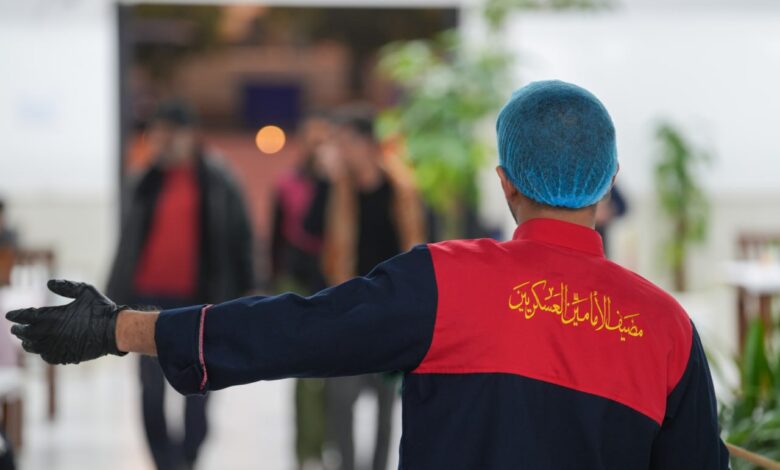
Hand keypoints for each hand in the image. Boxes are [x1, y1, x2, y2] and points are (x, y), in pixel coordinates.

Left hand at [5, 280, 127, 363]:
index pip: (26, 316)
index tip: (9, 315)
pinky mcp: (64, 357)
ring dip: (27, 343)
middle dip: (19, 330)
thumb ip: (66, 286)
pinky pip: (46, 357)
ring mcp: (56, 347)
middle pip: (25, 333)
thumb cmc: (101, 309)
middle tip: (15, 328)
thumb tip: (48, 283)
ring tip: (26, 341)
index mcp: (53, 316)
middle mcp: (50, 333)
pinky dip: (42, 352)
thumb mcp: (85, 290)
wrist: (114, 331)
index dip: (16, 315)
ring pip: (33, 347)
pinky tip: (43, 349)